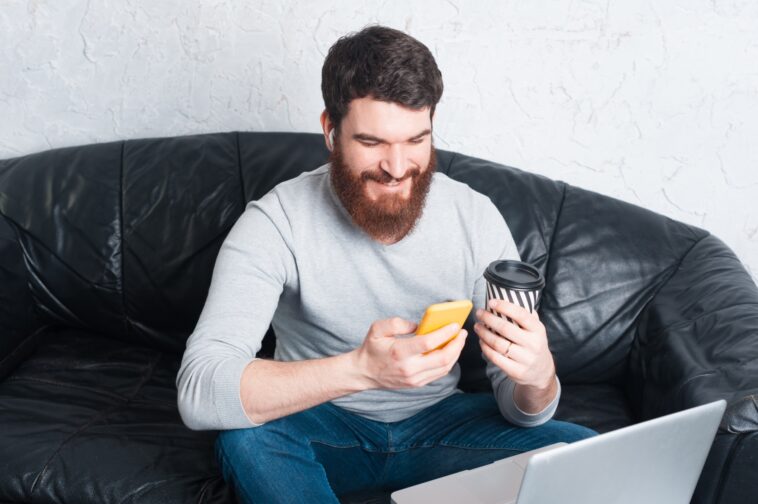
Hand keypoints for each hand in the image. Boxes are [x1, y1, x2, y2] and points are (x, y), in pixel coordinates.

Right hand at [353, 317, 467, 389]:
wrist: (364, 372)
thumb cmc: (372, 348)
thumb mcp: (377, 329)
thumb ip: (397, 323)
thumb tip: (419, 325)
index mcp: (399, 353)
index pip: (428, 343)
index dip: (445, 333)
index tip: (455, 325)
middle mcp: (409, 368)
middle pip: (442, 358)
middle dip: (457, 344)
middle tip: (462, 332)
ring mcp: (414, 379)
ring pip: (444, 367)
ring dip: (455, 353)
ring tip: (459, 340)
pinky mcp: (417, 383)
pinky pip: (439, 373)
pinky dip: (449, 361)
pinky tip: (450, 350)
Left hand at [474, 299, 554, 389]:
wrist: (541, 371)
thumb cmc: (534, 344)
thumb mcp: (536, 330)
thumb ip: (526, 316)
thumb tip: (509, 298)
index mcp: (538, 330)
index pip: (521, 315)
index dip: (504, 306)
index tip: (491, 302)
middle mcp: (533, 344)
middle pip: (505, 328)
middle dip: (488, 319)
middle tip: (479, 313)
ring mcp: (525, 359)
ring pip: (498, 343)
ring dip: (484, 333)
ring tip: (478, 326)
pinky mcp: (516, 370)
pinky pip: (496, 357)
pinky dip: (485, 348)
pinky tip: (482, 341)